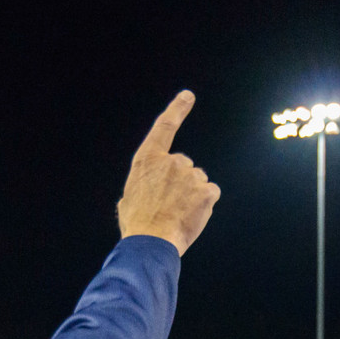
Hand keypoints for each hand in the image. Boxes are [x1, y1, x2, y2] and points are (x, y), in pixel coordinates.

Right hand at [116, 91, 220, 252]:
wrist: (151, 242)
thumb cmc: (137, 223)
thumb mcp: (129, 197)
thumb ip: (143, 183)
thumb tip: (148, 187)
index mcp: (148, 160)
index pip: (165, 127)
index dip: (177, 109)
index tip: (188, 96)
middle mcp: (171, 161)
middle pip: (184, 166)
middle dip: (181, 182)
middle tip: (169, 205)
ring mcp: (190, 175)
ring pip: (198, 182)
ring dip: (192, 195)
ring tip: (177, 214)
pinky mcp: (207, 190)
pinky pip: (210, 194)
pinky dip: (204, 205)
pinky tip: (191, 216)